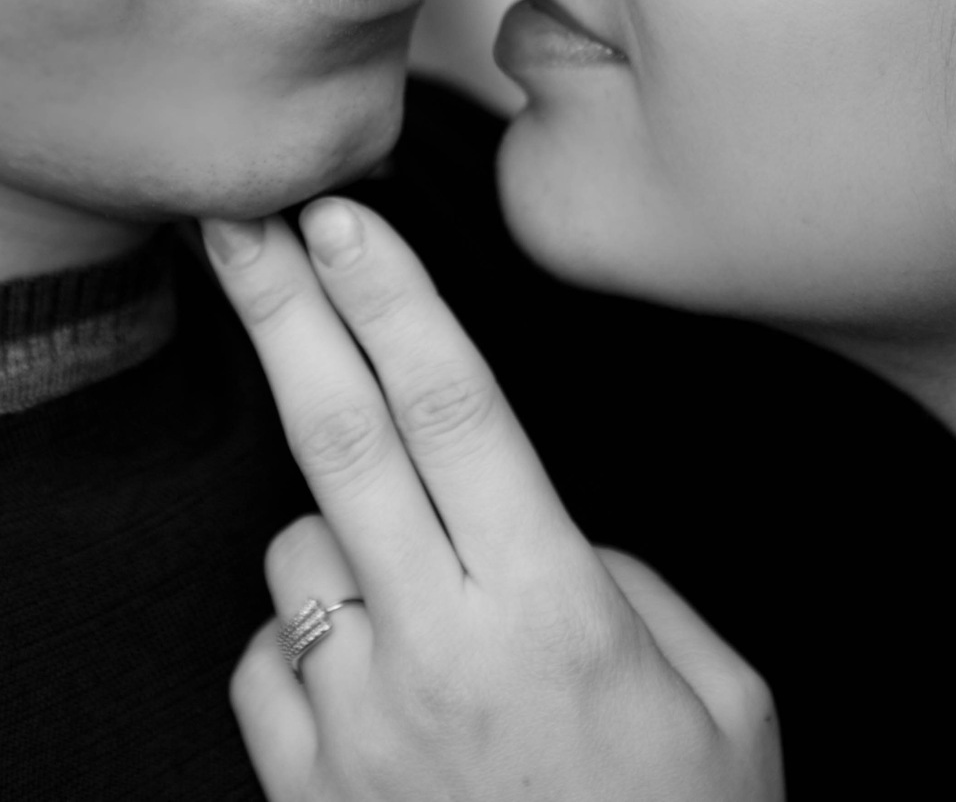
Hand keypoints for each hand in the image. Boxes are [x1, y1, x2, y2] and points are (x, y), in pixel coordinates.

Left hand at [203, 197, 782, 801]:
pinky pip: (269, 656)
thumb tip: (537, 528)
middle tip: (233, 218)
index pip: (453, 412)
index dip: (392, 296)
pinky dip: (311, 639)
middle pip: (339, 439)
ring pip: (298, 548)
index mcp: (555, 611)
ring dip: (342, 532)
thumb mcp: (722, 700)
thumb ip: (623, 586)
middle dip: (281, 310)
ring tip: (432, 609)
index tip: (341, 211)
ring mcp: (354, 728)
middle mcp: (438, 653)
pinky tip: (384, 690)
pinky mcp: (301, 793)